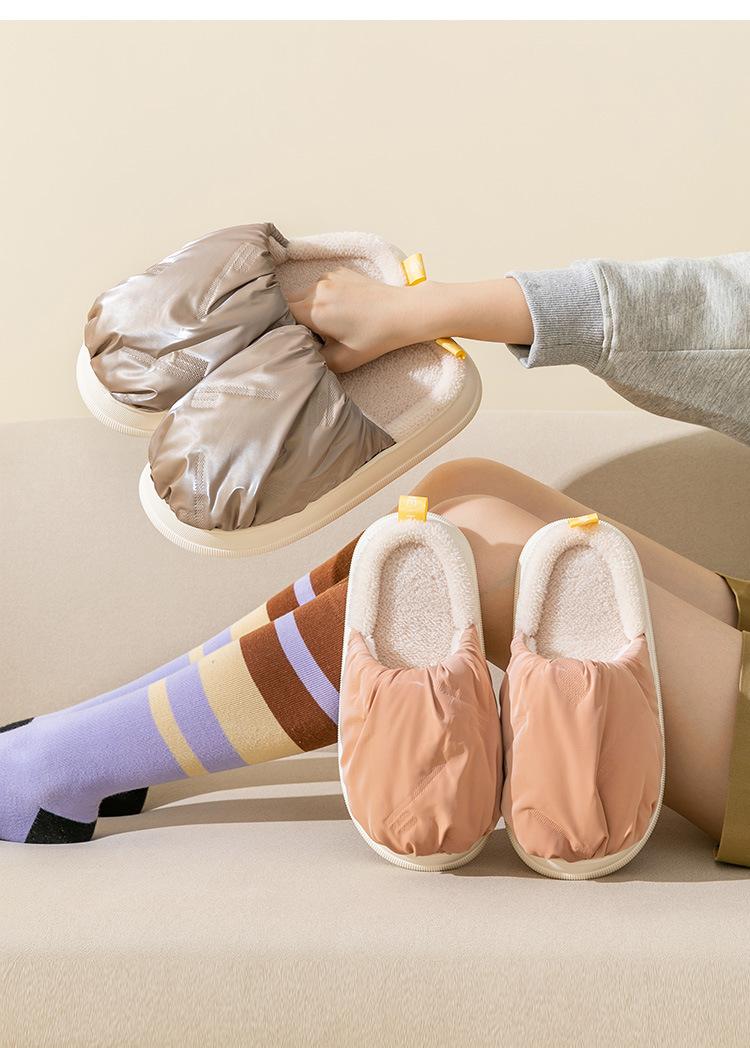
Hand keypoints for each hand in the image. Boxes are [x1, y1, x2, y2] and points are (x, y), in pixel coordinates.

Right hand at [289, 268, 533, 372]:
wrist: (406, 313)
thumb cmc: (378, 338)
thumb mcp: (344, 360)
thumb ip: (316, 362)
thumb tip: (300, 361)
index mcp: (314, 310)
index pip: (280, 316)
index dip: (278, 329)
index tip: (280, 341)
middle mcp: (317, 289)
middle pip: (290, 305)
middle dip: (293, 321)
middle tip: (304, 338)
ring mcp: (329, 278)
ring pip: (305, 296)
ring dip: (309, 310)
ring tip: (325, 327)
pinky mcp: (340, 273)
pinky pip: (321, 287)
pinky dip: (323, 300)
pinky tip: (340, 313)